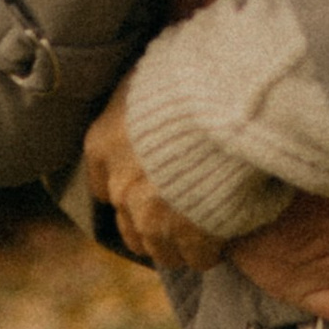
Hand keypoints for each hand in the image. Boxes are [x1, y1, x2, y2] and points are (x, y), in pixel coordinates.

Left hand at [81, 79, 226, 275]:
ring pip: (160, 250)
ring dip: (179, 242)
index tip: (148, 181)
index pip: (101, 184)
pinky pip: (199, 258)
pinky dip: (211, 249)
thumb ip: (142, 92)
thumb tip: (151, 80)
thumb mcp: (150, 70)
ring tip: (204, 227)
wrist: (227, 101)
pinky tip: (226, 232)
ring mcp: (154, 217)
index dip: (127, 184)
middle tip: (180, 210)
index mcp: (103, 146)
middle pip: (129, 226)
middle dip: (152, 220)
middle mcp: (120, 188)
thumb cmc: (190, 73)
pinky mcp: (192, 235)